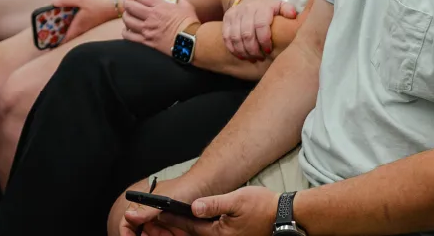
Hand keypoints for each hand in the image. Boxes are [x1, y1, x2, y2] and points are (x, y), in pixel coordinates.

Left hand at [52, 0, 120, 40]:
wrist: (119, 5)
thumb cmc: (101, 3)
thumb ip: (67, 0)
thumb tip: (53, 2)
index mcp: (78, 26)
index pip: (64, 40)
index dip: (54, 43)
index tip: (46, 44)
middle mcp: (82, 29)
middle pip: (67, 36)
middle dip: (56, 36)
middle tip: (46, 33)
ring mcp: (87, 26)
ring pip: (72, 31)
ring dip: (63, 29)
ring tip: (53, 25)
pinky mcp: (91, 22)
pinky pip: (77, 26)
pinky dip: (70, 23)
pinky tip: (67, 16)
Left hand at [120, 0, 198, 54]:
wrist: (191, 43)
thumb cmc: (189, 24)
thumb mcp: (186, 5)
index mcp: (160, 7)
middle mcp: (151, 18)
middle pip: (130, 7)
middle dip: (126, 3)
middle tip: (126, 2)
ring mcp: (147, 30)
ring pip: (128, 21)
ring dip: (126, 16)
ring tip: (127, 15)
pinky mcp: (146, 42)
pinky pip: (129, 36)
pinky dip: (126, 32)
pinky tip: (128, 30)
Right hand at [121, 177, 205, 235]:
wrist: (209, 187)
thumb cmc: (186, 187)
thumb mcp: (166, 198)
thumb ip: (147, 209)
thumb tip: (128, 215)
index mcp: (143, 204)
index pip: (127, 222)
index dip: (127, 233)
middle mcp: (151, 213)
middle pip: (141, 233)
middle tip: (163, 234)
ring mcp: (162, 221)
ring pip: (155, 235)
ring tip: (175, 232)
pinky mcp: (174, 226)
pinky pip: (168, 235)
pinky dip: (172, 235)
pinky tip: (180, 232)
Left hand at [151, 186, 279, 235]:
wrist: (283, 216)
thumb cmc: (262, 207)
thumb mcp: (237, 200)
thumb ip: (214, 204)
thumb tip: (194, 206)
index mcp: (217, 233)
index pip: (187, 225)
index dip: (170, 219)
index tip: (154, 214)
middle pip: (188, 235)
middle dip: (170, 229)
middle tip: (150, 223)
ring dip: (179, 230)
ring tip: (161, 224)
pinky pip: (205, 235)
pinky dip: (192, 230)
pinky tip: (186, 224)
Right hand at [222, 0, 296, 61]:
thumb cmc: (268, 8)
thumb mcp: (280, 5)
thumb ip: (288, 9)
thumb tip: (293, 15)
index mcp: (261, 8)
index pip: (261, 25)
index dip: (264, 40)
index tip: (269, 51)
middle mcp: (246, 10)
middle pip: (247, 34)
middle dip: (253, 50)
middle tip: (260, 57)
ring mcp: (235, 14)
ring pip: (235, 37)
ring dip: (243, 51)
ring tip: (252, 58)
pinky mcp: (226, 19)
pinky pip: (226, 37)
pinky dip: (233, 48)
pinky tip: (241, 55)